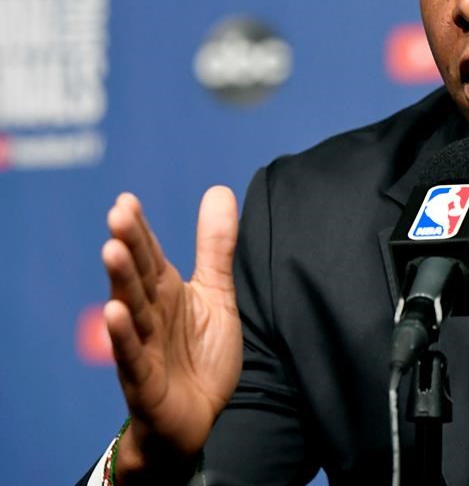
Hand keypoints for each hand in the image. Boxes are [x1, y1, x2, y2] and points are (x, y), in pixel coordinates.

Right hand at [101, 187, 241, 483]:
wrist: (199, 417)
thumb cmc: (201, 354)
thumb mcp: (216, 294)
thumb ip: (216, 247)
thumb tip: (219, 190)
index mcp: (165, 291)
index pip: (149, 254)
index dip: (139, 229)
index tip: (126, 200)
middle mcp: (150, 314)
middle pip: (138, 275)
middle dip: (128, 245)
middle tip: (117, 214)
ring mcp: (144, 346)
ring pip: (131, 309)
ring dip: (120, 282)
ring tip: (111, 250)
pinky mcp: (144, 380)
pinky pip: (132, 355)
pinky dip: (123, 335)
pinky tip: (114, 312)